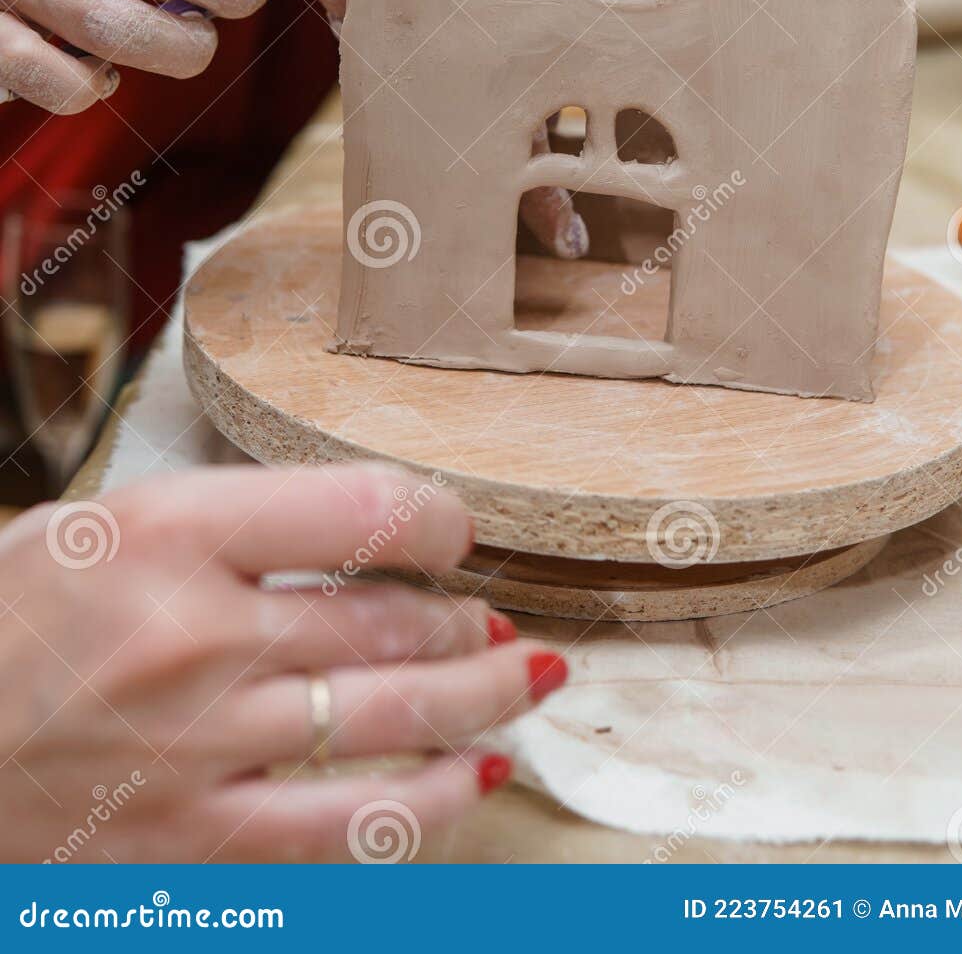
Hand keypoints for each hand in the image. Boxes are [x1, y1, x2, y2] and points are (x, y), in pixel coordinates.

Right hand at [0, 464, 565, 861]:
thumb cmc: (15, 619)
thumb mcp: (105, 522)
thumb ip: (232, 520)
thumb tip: (364, 534)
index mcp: (169, 533)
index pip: (363, 507)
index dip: (439, 518)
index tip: (451, 530)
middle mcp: (195, 637)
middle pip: (391, 619)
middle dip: (464, 618)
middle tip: (489, 616)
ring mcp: (199, 748)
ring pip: (394, 717)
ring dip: (481, 696)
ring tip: (524, 677)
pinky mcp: (194, 841)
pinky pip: (349, 829)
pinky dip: (433, 802)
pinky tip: (478, 777)